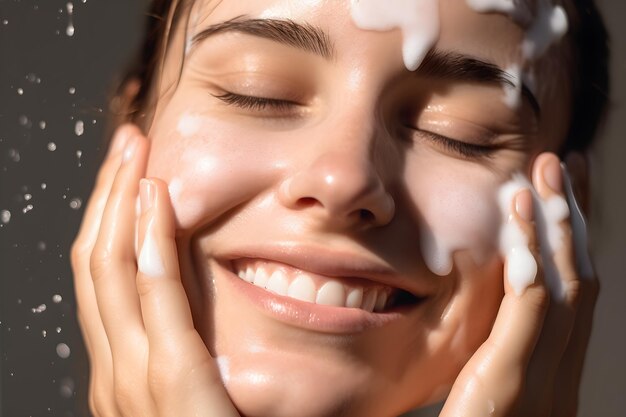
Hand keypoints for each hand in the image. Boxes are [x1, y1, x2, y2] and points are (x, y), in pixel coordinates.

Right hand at [71, 125, 239, 416]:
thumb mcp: (186, 395)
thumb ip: (176, 353)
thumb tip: (182, 304)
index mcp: (119, 371)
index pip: (102, 279)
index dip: (108, 219)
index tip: (129, 173)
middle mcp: (114, 371)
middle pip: (96, 264)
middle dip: (107, 196)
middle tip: (126, 143)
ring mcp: (135, 380)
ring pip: (111, 271)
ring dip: (121, 204)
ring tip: (135, 152)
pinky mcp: (175, 384)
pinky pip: (153, 302)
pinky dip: (149, 245)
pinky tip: (155, 201)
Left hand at [439, 153, 598, 416]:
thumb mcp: (487, 393)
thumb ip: (495, 353)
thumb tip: (490, 312)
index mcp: (549, 370)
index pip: (572, 290)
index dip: (574, 237)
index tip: (565, 191)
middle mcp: (558, 371)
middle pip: (579, 278)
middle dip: (575, 217)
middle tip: (566, 162)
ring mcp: (541, 379)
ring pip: (565, 287)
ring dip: (558, 226)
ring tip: (546, 173)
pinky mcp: (510, 386)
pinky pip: (530, 314)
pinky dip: (532, 264)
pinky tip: (524, 222)